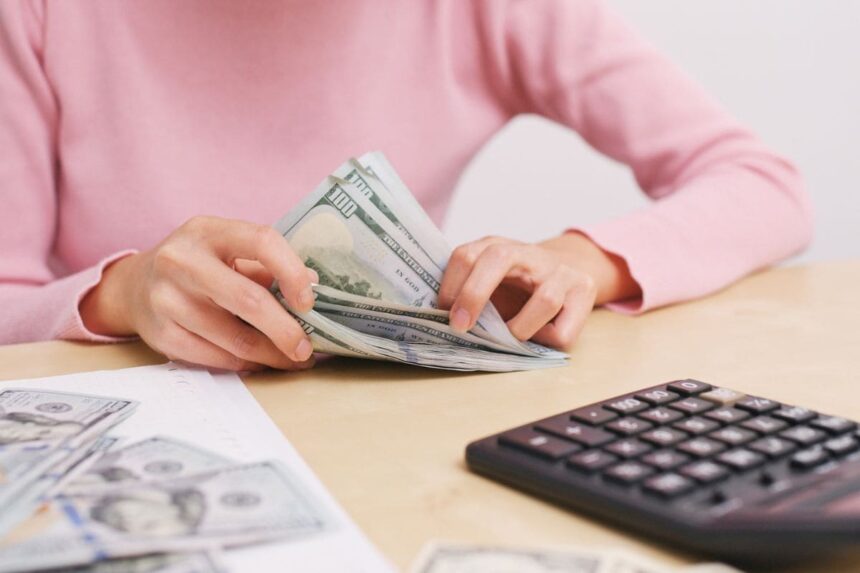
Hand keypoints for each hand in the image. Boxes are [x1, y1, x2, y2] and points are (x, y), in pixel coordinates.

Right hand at [80, 216, 316, 370]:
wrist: (135, 285)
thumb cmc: (199, 265)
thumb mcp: (226, 250)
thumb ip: (266, 266)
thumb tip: (314, 288)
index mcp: (208, 231)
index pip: (262, 241)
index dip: (293, 272)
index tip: (309, 301)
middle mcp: (181, 260)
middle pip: (249, 300)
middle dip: (286, 330)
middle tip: (307, 348)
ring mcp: (166, 299)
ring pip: (235, 338)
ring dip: (271, 355)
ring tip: (291, 359)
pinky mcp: (160, 334)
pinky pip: (216, 358)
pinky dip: (245, 364)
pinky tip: (260, 362)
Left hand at [438, 233, 639, 348]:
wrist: (571, 269)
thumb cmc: (520, 286)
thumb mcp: (492, 282)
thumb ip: (468, 293)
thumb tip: (434, 323)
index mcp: (498, 247)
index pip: (467, 254)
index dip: (451, 284)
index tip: (441, 311)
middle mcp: (529, 253)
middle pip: (498, 259)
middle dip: (474, 294)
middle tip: (460, 327)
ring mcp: (562, 271)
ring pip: (545, 300)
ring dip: (521, 329)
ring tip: (511, 338)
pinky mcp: (584, 291)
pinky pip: (564, 330)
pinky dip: (548, 342)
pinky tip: (540, 339)